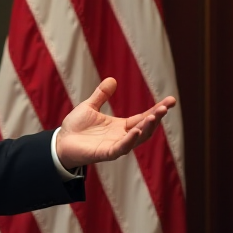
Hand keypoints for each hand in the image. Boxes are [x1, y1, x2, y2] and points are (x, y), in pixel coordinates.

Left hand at [55, 77, 175, 168]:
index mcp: (121, 126)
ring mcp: (116, 145)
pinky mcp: (106, 153)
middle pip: (145, 127)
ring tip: (155, 116)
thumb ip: (101, 95)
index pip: (143, 117)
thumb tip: (112, 79)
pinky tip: (136, 130)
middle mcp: (122, 136)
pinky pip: (122, 148)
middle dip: (156, 117)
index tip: (171, 100)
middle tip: (166, 107)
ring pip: (138, 138)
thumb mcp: (90, 106)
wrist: (61, 141)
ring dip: (147, 128)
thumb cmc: (75, 127)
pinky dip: (130, 140)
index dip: (157, 109)